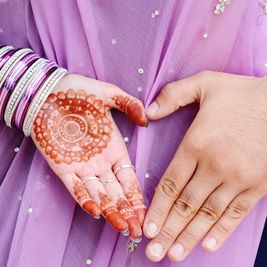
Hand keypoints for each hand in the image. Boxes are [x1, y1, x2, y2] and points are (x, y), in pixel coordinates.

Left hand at [31, 74, 147, 239]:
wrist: (48, 91)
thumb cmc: (79, 91)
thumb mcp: (108, 94)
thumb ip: (129, 105)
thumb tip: (146, 120)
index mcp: (114, 148)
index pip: (129, 177)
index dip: (138, 195)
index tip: (147, 211)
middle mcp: (101, 162)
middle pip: (117, 191)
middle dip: (128, 211)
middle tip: (138, 230)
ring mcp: (82, 166)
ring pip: (99, 194)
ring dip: (110, 211)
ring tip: (122, 227)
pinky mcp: (62, 167)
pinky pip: (75, 187)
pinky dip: (85, 199)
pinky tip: (95, 211)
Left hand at [143, 68, 266, 260]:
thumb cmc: (243, 94)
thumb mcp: (204, 83)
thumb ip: (172, 95)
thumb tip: (148, 112)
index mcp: (197, 143)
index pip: (171, 184)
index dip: (157, 208)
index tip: (148, 227)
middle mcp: (215, 165)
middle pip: (186, 205)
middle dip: (168, 230)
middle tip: (153, 252)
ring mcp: (239, 178)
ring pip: (208, 214)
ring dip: (189, 237)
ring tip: (173, 255)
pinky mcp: (258, 186)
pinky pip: (236, 214)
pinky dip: (220, 231)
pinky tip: (207, 245)